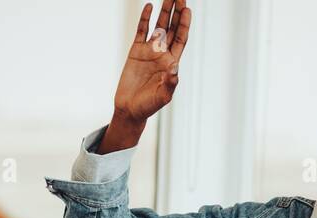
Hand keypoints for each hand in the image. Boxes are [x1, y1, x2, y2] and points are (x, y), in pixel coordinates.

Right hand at [105, 0, 191, 143]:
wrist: (129, 109)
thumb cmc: (148, 106)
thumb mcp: (162, 97)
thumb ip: (170, 83)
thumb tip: (174, 68)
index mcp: (171, 63)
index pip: (180, 39)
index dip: (184, 24)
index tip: (187, 10)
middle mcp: (162, 54)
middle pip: (172, 28)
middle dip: (176, 12)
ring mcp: (149, 51)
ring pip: (158, 26)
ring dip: (164, 12)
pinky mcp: (135, 51)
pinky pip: (141, 31)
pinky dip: (145, 19)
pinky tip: (149, 6)